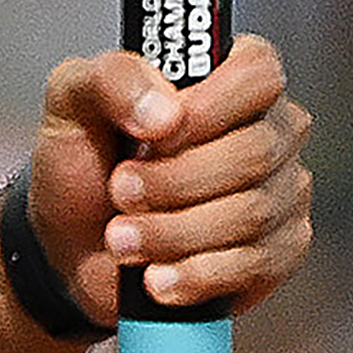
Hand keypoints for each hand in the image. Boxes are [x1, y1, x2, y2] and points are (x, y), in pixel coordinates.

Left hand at [27, 35, 311, 324]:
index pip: (259, 73)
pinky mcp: (279, 253)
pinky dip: (192, 274)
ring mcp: (282, 194)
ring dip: (172, 232)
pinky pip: (253, 265)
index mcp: (229, 79)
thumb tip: (165, 111)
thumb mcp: (71, 102)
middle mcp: (271, 131)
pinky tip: (154, 278)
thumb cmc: (83, 159)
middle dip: (172, 180)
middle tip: (118, 190)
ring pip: (251, 214)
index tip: (152, 134)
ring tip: (120, 238)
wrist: (72, 240)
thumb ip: (110, 79)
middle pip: (254, 153)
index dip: (208, 107)